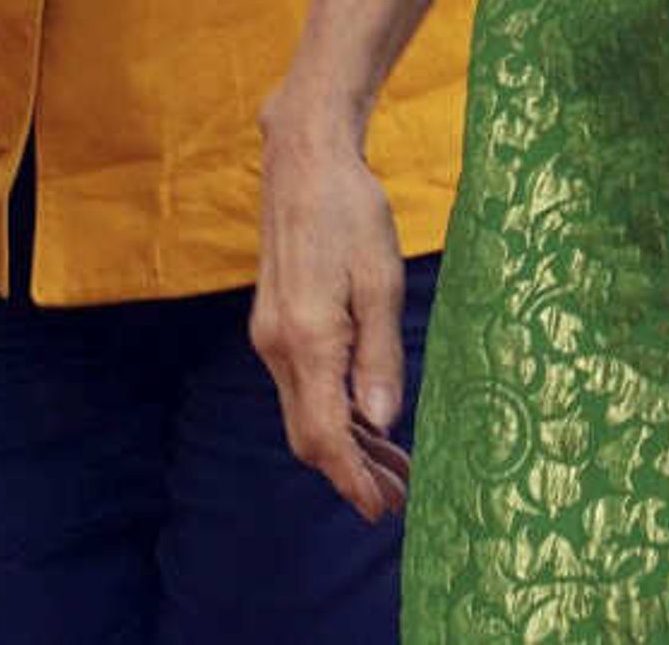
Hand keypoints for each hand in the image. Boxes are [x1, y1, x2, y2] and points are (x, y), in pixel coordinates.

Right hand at [249, 114, 413, 522]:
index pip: (324, 434)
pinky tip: (367, 418)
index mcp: (306, 339)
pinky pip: (302, 386)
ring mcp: (271, 337)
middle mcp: (278, 346)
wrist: (304, 161)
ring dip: (346, 444)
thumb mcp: (381, 280)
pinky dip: (334, 411)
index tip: (380, 507)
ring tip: (393, 467)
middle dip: (350, 472)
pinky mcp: (277, 325)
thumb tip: (381, 420)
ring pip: (304, 413)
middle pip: (308, 435)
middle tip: (397, 497)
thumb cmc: (350, 211)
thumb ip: (379, 355)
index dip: (352, 476)